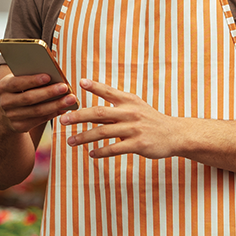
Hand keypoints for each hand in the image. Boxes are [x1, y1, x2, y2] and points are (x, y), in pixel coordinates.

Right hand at [0, 73, 76, 133]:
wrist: (4, 115)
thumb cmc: (18, 91)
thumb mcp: (19, 80)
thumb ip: (31, 73)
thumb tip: (53, 62)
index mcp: (4, 86)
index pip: (17, 82)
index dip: (33, 80)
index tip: (49, 76)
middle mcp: (5, 102)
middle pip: (29, 98)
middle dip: (49, 92)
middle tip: (65, 87)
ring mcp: (11, 116)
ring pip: (37, 111)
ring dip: (56, 105)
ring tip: (71, 99)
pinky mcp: (19, 126)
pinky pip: (39, 120)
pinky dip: (53, 114)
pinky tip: (65, 108)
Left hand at [59, 79, 178, 158]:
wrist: (173, 134)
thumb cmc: (150, 121)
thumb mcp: (136, 108)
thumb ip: (115, 108)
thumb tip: (89, 111)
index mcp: (129, 101)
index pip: (109, 91)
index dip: (94, 86)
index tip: (80, 82)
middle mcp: (130, 113)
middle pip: (99, 113)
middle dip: (78, 116)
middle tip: (62, 119)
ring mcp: (134, 129)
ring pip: (103, 132)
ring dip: (84, 137)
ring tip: (71, 141)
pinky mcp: (138, 144)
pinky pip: (114, 149)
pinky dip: (100, 152)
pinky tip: (91, 154)